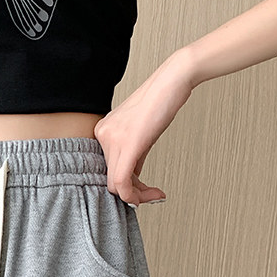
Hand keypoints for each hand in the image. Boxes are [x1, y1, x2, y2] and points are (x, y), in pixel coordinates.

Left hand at [94, 48, 195, 206]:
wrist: (173, 80)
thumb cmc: (160, 101)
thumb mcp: (140, 133)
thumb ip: (133, 156)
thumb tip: (133, 178)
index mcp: (103, 132)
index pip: (108, 170)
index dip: (125, 187)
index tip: (142, 192)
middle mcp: (103, 135)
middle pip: (111, 179)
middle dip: (133, 193)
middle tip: (152, 195)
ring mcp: (112, 139)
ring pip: (116, 184)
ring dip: (138, 196)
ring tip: (155, 194)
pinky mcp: (128, 144)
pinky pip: (121, 181)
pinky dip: (135, 195)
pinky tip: (153, 194)